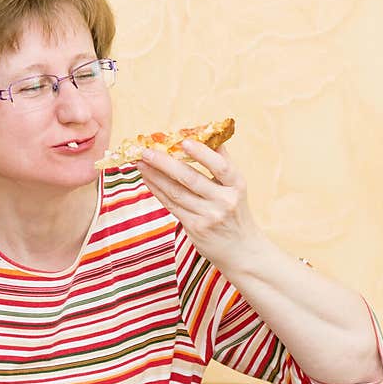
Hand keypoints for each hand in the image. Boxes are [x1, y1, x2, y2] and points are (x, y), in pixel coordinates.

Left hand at [136, 140, 259, 268]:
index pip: (220, 166)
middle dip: (165, 162)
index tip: (183, 140)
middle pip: (190, 178)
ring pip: (176, 192)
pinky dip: (158, 191)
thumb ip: (222, 162)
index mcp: (237, 185)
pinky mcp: (195, 228)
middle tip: (146, 151)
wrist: (241, 250)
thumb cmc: (235, 212)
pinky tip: (148, 179)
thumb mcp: (236, 187)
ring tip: (141, 163)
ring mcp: (209, 216)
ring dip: (155, 176)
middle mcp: (224, 201)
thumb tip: (204, 133)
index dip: (202, 153)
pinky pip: (172, 205)